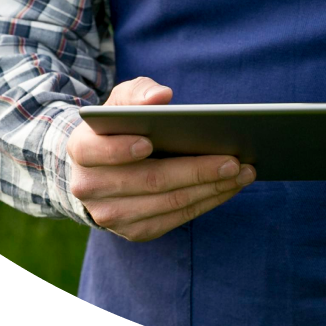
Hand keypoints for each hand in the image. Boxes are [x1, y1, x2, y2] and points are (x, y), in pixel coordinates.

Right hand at [68, 76, 255, 241]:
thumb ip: (137, 93)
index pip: (96, 151)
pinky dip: (206, 202)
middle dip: (194, 170)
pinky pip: (176, 219)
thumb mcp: (120, 102)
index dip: (120, 149)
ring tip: (243, 173)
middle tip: (233, 159)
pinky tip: (230, 187)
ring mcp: (111, 216)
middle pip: (147, 181)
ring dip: (210, 189)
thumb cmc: (117, 126)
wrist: (99, 168)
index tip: (149, 141)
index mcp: (81, 150)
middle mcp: (90, 188)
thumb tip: (161, 96)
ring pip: (167, 203)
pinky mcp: (134, 231)